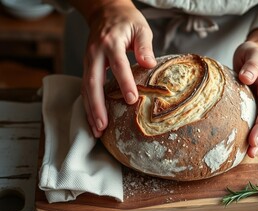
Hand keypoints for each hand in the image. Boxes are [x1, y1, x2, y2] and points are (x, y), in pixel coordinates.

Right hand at [74, 0, 156, 136]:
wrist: (104, 11)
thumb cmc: (126, 20)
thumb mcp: (140, 27)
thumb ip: (145, 45)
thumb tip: (150, 64)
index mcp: (110, 42)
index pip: (118, 65)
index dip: (124, 83)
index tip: (131, 100)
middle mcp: (95, 53)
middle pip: (93, 82)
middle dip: (97, 106)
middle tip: (103, 126)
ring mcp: (88, 60)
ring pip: (85, 88)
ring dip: (90, 111)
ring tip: (96, 131)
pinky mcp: (87, 66)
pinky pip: (85, 88)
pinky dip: (88, 105)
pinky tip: (93, 119)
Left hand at [233, 30, 257, 157]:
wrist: (255, 52)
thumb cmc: (253, 52)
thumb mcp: (252, 54)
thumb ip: (251, 65)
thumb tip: (246, 78)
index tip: (253, 139)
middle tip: (251, 152)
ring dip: (257, 139)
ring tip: (249, 154)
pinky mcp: (254, 105)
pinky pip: (254, 120)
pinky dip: (251, 132)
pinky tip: (243, 143)